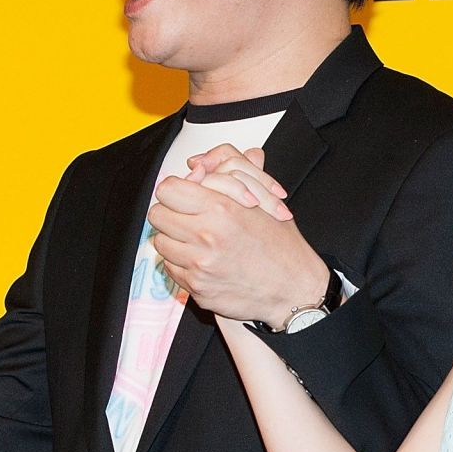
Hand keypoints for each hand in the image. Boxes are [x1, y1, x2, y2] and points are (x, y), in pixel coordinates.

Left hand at [148, 148, 328, 324]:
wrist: (294, 290)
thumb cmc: (283, 247)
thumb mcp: (265, 200)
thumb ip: (235, 172)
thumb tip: (205, 161)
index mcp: (222, 209)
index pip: (168, 190)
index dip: (176, 190)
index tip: (185, 194)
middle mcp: (207, 236)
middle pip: (158, 215)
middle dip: (171, 213)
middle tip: (187, 217)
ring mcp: (199, 264)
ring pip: (161, 242)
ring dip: (175, 239)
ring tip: (197, 240)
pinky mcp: (197, 287)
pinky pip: (171, 268)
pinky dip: (182, 263)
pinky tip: (203, 260)